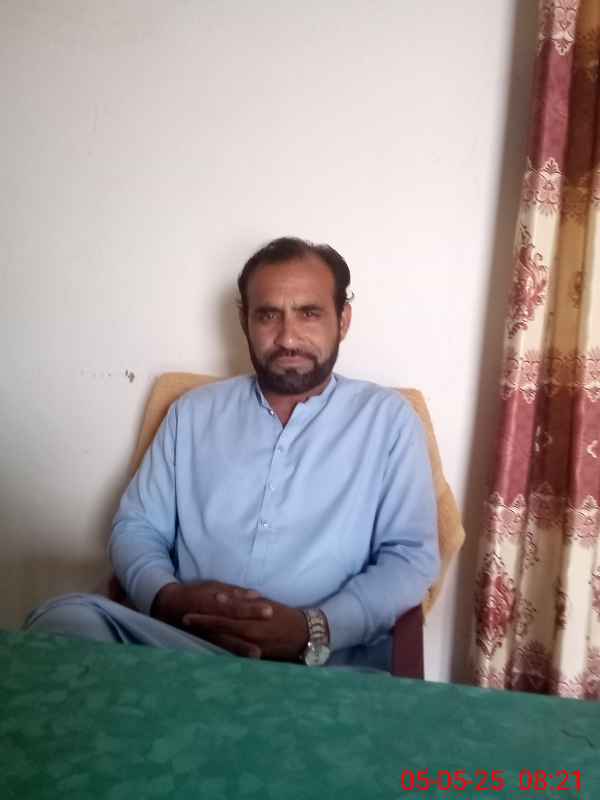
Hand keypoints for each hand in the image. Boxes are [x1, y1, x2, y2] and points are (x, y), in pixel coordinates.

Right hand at [151, 581, 274, 657]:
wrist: (169, 607)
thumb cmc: (196, 594)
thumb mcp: (214, 586)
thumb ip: (235, 592)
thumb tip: (256, 595)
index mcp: (214, 604)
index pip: (236, 608)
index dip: (252, 610)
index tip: (269, 611)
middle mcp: (210, 622)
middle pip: (232, 629)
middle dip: (248, 636)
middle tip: (267, 642)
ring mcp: (206, 635)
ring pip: (225, 645)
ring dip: (240, 651)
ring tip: (257, 657)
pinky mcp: (203, 644)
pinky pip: (218, 651)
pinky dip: (230, 656)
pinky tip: (242, 664)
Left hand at [182, 599, 308, 662]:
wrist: (305, 635)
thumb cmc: (285, 617)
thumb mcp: (265, 605)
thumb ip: (244, 602)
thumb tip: (221, 598)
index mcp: (252, 617)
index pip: (223, 616)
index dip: (205, 616)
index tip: (188, 614)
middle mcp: (250, 633)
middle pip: (220, 630)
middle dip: (202, 626)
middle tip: (184, 621)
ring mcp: (252, 647)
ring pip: (225, 643)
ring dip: (208, 639)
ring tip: (192, 635)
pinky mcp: (256, 658)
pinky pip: (236, 655)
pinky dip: (222, 651)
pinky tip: (210, 651)